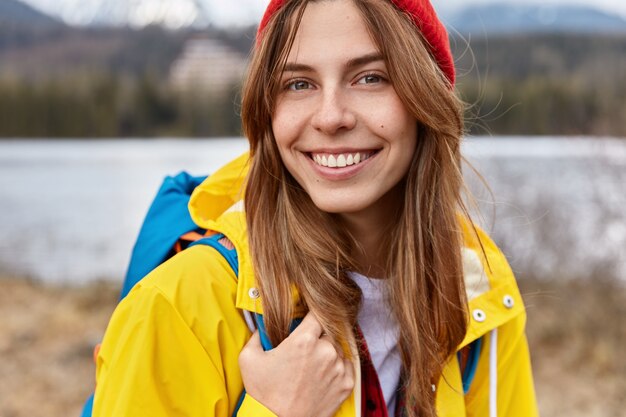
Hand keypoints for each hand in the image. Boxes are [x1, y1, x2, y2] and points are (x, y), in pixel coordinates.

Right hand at [238, 312, 354, 416]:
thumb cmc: (263, 393)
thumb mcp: (249, 358)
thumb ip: (257, 335)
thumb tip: (262, 327)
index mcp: (304, 340)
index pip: (317, 314)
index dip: (312, 316)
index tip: (309, 321)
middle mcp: (325, 351)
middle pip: (327, 332)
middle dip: (318, 338)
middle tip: (305, 350)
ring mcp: (338, 368)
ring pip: (337, 348)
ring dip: (328, 353)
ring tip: (312, 366)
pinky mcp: (346, 384)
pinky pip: (347, 365)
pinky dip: (338, 367)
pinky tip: (323, 375)